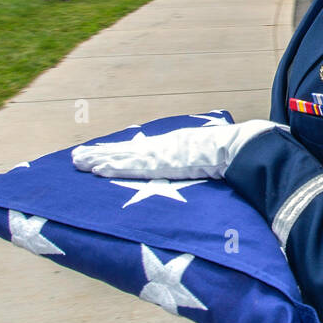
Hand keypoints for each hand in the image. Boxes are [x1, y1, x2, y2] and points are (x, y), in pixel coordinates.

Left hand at [72, 119, 280, 179]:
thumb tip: (230, 176)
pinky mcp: (163, 162)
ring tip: (77, 161)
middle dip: (103, 153)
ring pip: (124, 156)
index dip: (127, 152)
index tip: (110, 154)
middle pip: (129, 150)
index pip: (148, 150)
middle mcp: (168, 146)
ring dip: (100, 159)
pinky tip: (95, 169)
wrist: (245, 147)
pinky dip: (113, 167)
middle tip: (79, 156)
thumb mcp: (224, 161)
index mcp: (182, 146)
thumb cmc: (241, 153)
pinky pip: (132, 166)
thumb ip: (219, 167)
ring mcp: (165, 153)